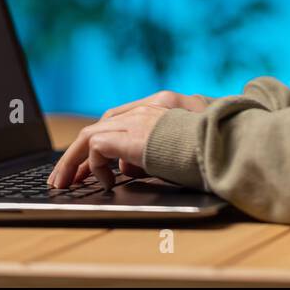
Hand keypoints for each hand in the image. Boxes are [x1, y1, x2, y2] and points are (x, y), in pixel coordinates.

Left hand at [47, 90, 214, 188]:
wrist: (225, 144)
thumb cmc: (211, 149)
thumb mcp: (177, 146)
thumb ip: (152, 150)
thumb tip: (128, 166)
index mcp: (159, 107)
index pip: (117, 119)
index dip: (99, 140)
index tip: (89, 164)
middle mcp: (145, 108)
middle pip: (99, 125)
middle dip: (78, 153)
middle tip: (66, 176)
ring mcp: (138, 118)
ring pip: (89, 135)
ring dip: (73, 160)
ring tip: (64, 183)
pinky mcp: (131, 135)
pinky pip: (96, 147)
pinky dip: (94, 166)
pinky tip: (104, 182)